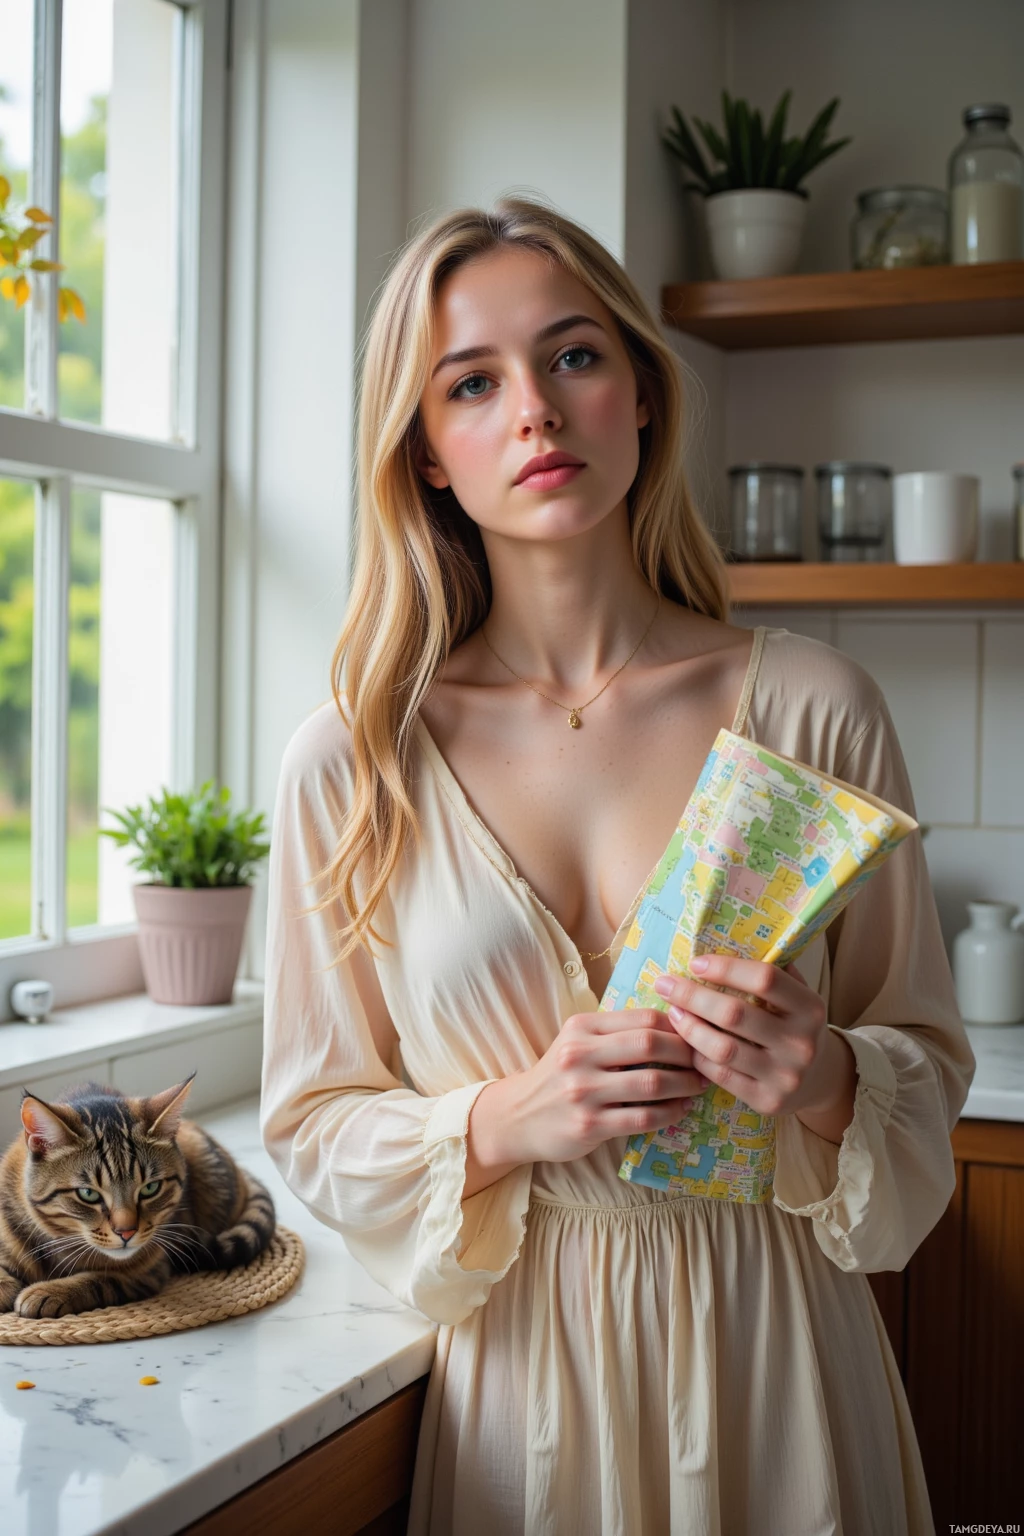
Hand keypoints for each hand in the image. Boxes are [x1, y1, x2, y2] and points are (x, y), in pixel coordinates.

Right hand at [467, 1008, 707, 1178]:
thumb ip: (616, 1033)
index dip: (678, 1025)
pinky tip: (681, 1109)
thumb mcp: (577, 1042)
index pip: (642, 1017)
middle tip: (705, 1060)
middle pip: (649, 1043)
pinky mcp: (589, 1126)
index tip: (697, 1034)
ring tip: (699, 1085)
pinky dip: (670, 1113)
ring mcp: (583, 1092)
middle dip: (686, 1052)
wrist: (518, 1117)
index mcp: (581, 1027)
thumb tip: (676, 1023)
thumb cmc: (559, 1076)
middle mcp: (579, 1055)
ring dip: (684, 1084)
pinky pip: (642, 1117)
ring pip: (651, 1082)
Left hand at [653, 955, 856, 1136]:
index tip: (696, 963)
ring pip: (722, 1048)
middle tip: (665, 984)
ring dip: (688, 1027)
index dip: (726, 968)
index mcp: (810, 1008)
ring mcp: (785, 1075)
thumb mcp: (797, 997)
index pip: (765, 979)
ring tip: (671, 1012)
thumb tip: (725, 938)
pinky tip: (684, 1042)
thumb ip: (772, 972)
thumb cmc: (795, 1026)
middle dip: (692, 996)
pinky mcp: (767, 1101)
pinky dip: (697, 1056)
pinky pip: (720, 1075)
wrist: (820, 1080)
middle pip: (735, 1014)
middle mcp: (801, 1042)